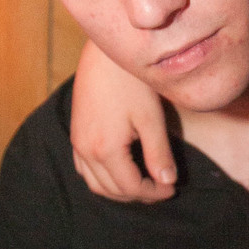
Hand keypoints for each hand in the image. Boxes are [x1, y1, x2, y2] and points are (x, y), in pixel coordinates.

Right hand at [71, 40, 176, 201]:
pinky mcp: (76, 132)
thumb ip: (158, 153)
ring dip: (119, 190)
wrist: (105, 54)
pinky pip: (84, 168)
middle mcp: (85, 150)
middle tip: (161, 187)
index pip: (131, 187)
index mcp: (105, 149)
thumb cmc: (132, 83)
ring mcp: (77, 142)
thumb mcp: (151, 119)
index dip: (153, 193)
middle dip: (138, 194)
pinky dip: (102, 177)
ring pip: (95, 183)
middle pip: (111, 190)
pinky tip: (121, 169)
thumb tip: (168, 182)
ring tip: (144, 183)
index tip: (172, 188)